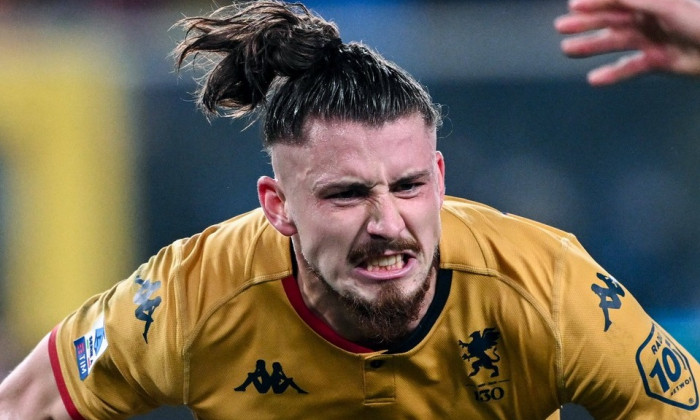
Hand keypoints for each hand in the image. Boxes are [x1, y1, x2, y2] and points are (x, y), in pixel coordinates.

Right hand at [554, 0, 699, 84]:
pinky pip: (629, 68)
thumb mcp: (665, 7)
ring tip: (567, 50)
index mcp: (653, 2)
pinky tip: (594, 79)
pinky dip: (612, 74)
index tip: (572, 6)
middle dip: (586, 23)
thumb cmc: (698, 23)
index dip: (595, 2)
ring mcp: (652, 39)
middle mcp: (650, 18)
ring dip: (591, 46)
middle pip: (612, 19)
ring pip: (616, 42)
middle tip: (561, 28)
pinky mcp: (657, 61)